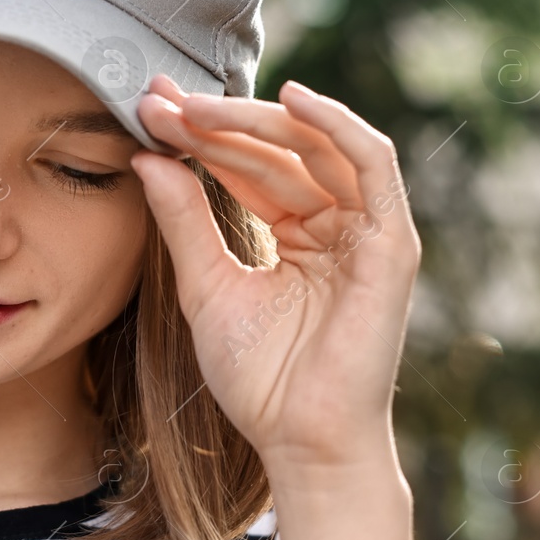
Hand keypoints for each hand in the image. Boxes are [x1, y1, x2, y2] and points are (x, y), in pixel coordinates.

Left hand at [128, 75, 420, 486]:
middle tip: (160, 102)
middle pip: (278, 151)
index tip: (147, 111)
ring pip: (317, 148)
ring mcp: (367, 231)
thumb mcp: (206, 285)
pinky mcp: (392, 243)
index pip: (249, 168)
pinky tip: (291, 99)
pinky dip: (336, 125)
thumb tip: (146, 156)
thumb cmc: (259, 379)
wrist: (301, 440)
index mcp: (297, 234)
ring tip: (197, 107)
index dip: (199, 138)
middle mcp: (335, 225)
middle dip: (217, 123)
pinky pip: (371, 164)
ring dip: (258, 120)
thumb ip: (183, 220)